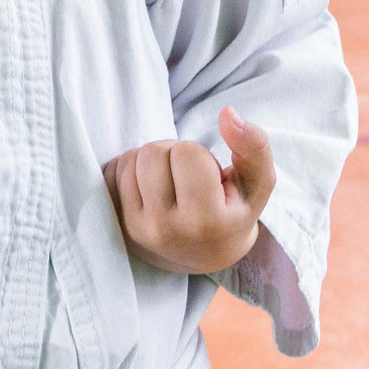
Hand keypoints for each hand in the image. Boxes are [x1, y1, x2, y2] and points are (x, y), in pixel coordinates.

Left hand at [105, 107, 276, 275]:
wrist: (204, 255)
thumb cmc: (233, 212)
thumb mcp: (256, 185)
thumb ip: (254, 147)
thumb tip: (228, 113)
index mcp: (205, 222)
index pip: (187, 153)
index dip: (200, 156)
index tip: (210, 180)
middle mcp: (164, 230)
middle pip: (154, 152)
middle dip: (173, 154)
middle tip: (188, 179)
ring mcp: (135, 229)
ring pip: (131, 158)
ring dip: (150, 161)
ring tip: (171, 184)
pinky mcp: (116, 224)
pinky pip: (112, 171)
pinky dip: (130, 170)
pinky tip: (149, 189)